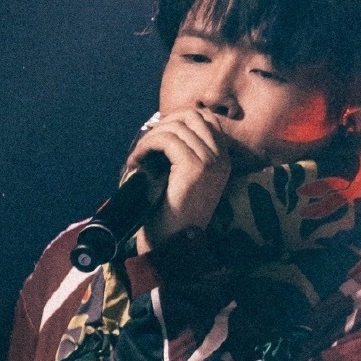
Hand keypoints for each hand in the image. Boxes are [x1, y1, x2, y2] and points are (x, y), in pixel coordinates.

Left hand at [125, 107, 234, 247]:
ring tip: (138, 156)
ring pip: (176, 127)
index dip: (178, 118)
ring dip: (151, 137)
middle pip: (192, 116)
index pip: (206, 118)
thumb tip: (162, 126)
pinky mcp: (194, 168)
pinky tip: (137, 162)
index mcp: (223, 160)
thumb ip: (183, 154)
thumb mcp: (184, 179)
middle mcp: (221, 158)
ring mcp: (211, 162)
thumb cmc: (173, 214)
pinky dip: (146, 146)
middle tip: (146, 143)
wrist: (173, 244)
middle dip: (164, 123)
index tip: (158, 133)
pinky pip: (167, 141)